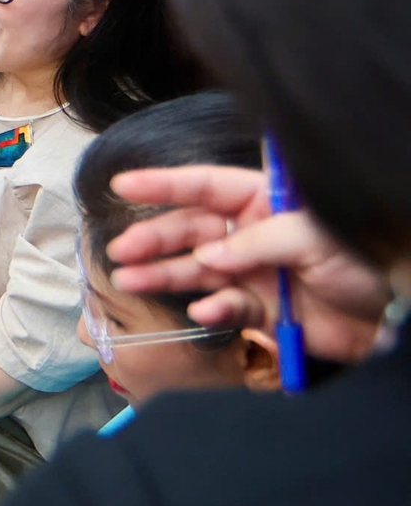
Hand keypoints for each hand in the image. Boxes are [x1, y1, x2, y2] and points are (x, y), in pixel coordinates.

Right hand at [106, 165, 390, 362]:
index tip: (122, 185)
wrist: (391, 319)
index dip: (163, 185)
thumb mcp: (315, 239)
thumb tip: (211, 257)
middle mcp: (249, 234)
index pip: (205, 186)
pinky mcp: (257, 309)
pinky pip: (223, 306)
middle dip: (152, 238)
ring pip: (193, 269)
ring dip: (160, 274)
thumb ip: (259, 242)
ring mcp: (250, 272)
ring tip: (128, 279)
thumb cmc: (362, 265)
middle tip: (121, 250)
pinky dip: (211, 309)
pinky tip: (204, 310)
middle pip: (189, 230)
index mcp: (263, 204)